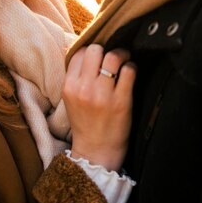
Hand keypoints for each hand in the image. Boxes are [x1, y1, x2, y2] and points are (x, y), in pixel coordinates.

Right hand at [63, 44, 135, 171]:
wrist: (96, 152)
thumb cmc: (86, 123)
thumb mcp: (71, 99)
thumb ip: (76, 77)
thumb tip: (86, 51)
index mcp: (69, 86)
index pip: (79, 52)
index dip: (91, 51)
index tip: (99, 57)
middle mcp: (84, 88)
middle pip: (95, 50)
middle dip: (106, 49)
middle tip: (114, 57)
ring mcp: (103, 95)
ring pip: (113, 56)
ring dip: (122, 55)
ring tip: (124, 61)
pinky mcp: (121, 101)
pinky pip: (129, 71)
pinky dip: (132, 67)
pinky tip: (130, 74)